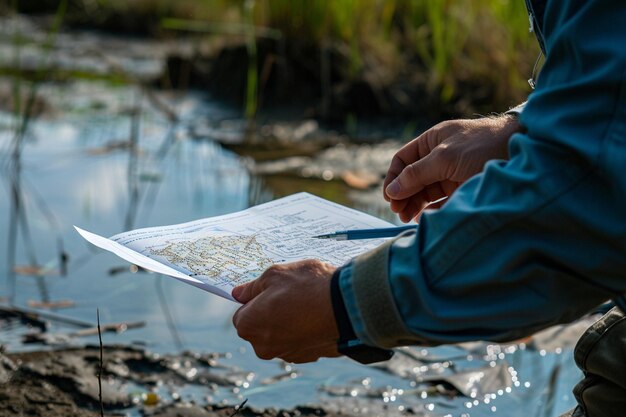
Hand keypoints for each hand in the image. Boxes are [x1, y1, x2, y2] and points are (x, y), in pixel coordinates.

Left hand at [232, 260, 340, 362]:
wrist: (345, 305)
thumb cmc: (306, 286)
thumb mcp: (274, 275)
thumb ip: (252, 287)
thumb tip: (237, 293)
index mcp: (249, 326)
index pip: (242, 314)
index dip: (255, 300)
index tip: (271, 291)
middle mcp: (263, 346)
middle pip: (260, 327)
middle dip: (270, 313)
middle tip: (289, 295)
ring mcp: (286, 354)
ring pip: (280, 335)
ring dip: (288, 322)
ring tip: (305, 303)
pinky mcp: (307, 357)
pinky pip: (299, 341)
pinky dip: (304, 330)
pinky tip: (315, 315)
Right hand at [384, 116, 522, 221]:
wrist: (521, 150)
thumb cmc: (482, 145)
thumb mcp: (445, 157)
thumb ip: (417, 174)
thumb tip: (392, 190)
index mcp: (431, 142)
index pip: (403, 161)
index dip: (393, 178)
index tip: (389, 197)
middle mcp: (438, 158)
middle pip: (411, 179)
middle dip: (403, 195)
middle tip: (398, 212)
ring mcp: (450, 174)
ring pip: (424, 193)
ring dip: (414, 205)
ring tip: (407, 218)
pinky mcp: (462, 189)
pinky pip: (440, 202)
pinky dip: (431, 211)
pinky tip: (425, 218)